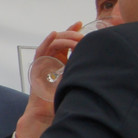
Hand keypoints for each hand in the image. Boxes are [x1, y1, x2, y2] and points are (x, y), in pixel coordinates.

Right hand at [19, 22, 83, 137]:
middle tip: (81, 30)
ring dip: (63, 37)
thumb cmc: (60, 100)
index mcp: (60, 62)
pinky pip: (40, 51)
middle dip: (71, 33)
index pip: (66, 43)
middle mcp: (51, 61)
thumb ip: (82, 70)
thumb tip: (100, 62)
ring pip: (52, 43)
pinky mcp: (37, 67)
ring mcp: (44, 63)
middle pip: (60, 40)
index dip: (73, 32)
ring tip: (74, 34)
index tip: (83, 24)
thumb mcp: (76, 81)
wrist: (45, 112)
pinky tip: (54, 34)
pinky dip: (46, 41)